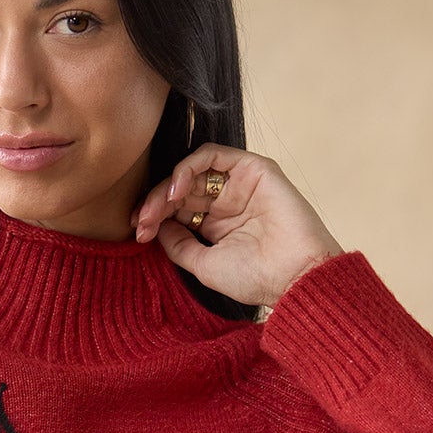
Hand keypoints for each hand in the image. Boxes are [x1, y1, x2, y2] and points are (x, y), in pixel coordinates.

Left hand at [131, 144, 345, 307]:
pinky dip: (188, 167)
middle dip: (155, 203)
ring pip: (192, 171)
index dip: (155, 216)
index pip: (178, 210)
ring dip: (167, 186)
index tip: (138, 232)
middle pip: (181, 189)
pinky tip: (176, 190)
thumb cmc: (255, 278)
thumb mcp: (203, 264)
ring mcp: (240, 184)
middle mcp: (228, 202)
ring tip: (155, 209)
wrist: (294, 276)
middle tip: (141, 222)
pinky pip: (212, 155)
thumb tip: (156, 225)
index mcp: (217, 225)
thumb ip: (178, 244)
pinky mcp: (253, 168)